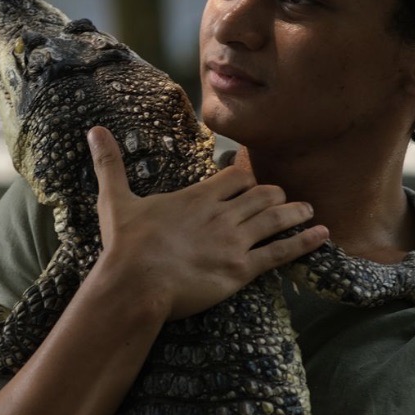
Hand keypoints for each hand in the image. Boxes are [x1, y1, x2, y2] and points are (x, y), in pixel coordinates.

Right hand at [86, 126, 327, 320]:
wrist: (135, 283)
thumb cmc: (125, 244)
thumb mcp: (115, 199)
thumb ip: (110, 163)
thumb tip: (94, 130)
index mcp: (197, 197)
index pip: (235, 177)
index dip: (246, 176)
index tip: (251, 177)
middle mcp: (222, 215)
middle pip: (262, 195)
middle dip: (277, 194)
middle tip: (286, 197)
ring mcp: (235, 242)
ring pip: (275, 220)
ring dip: (296, 213)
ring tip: (309, 210)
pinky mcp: (241, 270)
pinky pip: (280, 253)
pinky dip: (304, 243)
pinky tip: (321, 235)